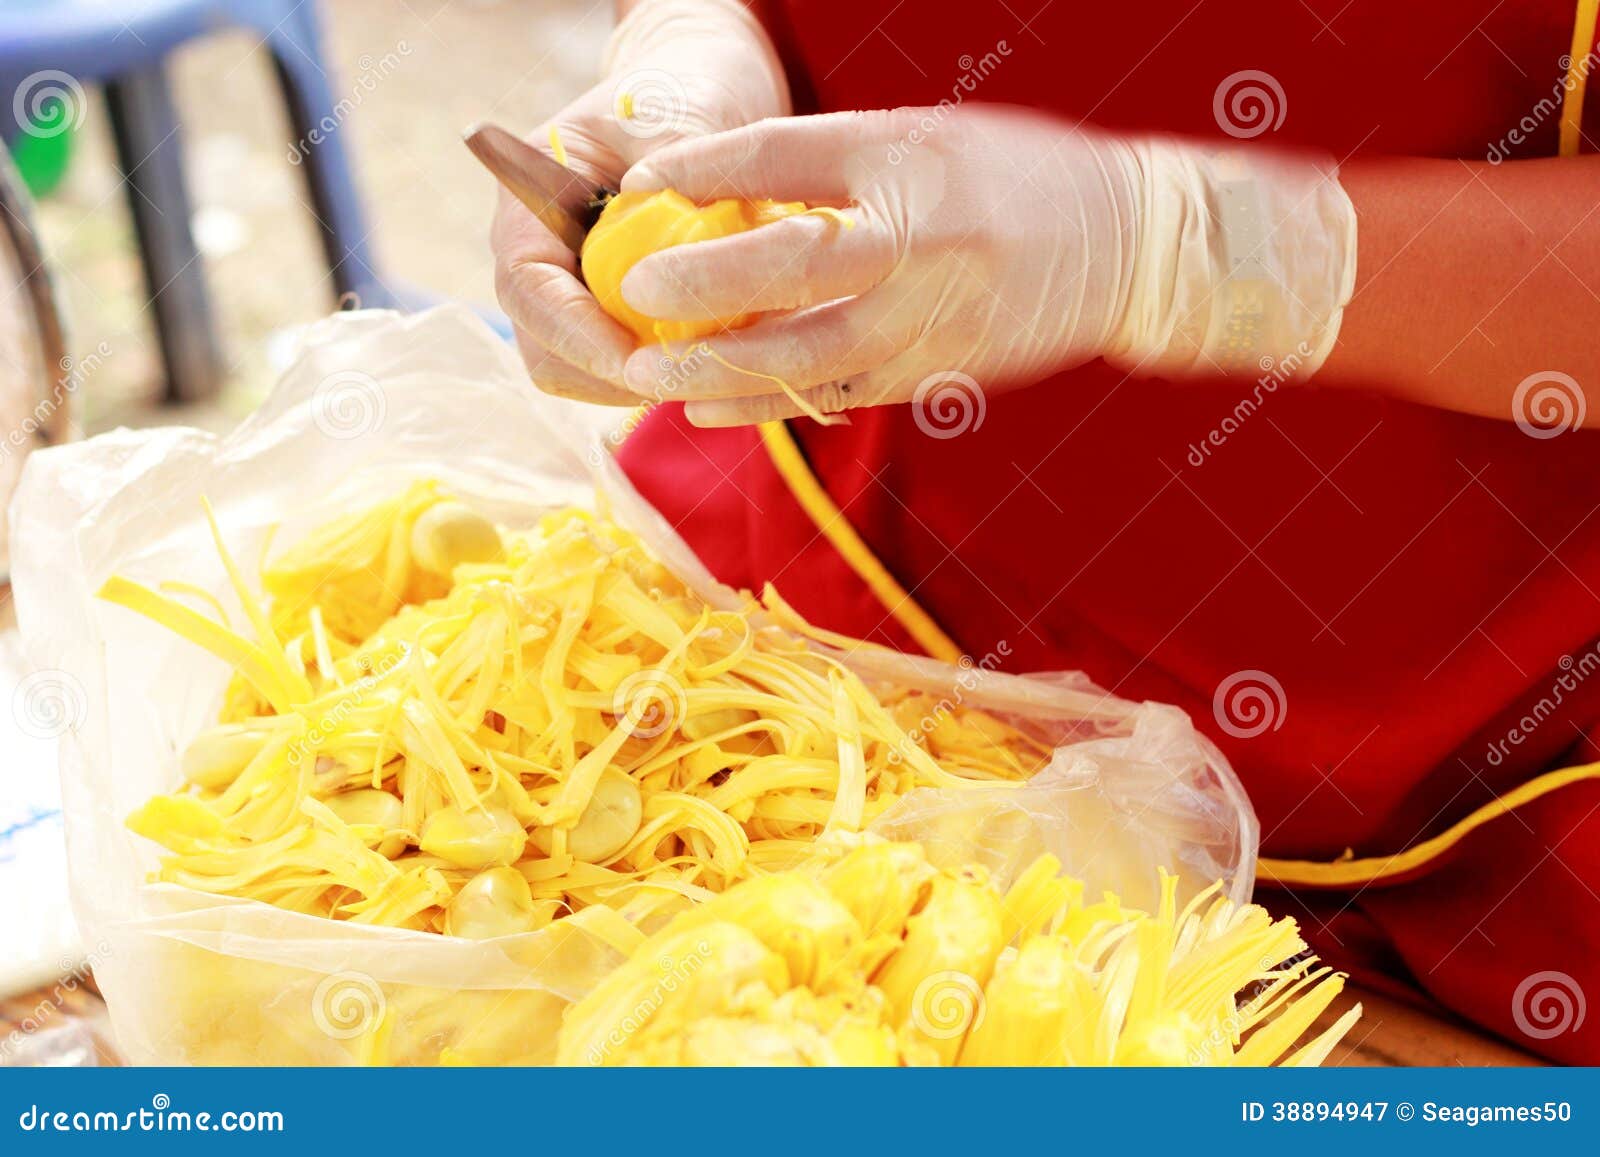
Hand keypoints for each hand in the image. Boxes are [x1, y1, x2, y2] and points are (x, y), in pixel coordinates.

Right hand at [491, 0, 790, 403]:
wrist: (693, 94)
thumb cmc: (680, 93)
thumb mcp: (681, 119)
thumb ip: (677, 180)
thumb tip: (683, 249)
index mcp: (531, 199)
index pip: (529, 288)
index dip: (577, 335)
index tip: (638, 363)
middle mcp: (535, 252)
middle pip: (542, 347)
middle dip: (607, 373)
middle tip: (685, 376)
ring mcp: (564, 287)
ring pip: (574, 369)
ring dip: (632, 381)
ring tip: (699, 365)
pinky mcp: (600, 311)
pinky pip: (611, 366)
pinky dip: (652, 372)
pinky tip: (703, 354)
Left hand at [617, 107, 1356, 424]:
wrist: (1122, 250)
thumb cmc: (1011, 178)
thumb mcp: (921, 139)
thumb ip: (826, 164)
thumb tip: (718, 194)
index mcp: (910, 165)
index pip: (782, 159)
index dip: (701, 170)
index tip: (639, 185)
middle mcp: (918, 245)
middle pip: (790, 269)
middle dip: (702, 286)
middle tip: (636, 296)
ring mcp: (928, 320)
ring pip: (807, 356)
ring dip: (721, 369)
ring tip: (650, 372)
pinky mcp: (932, 373)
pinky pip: (835, 396)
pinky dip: (767, 404)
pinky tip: (709, 405)